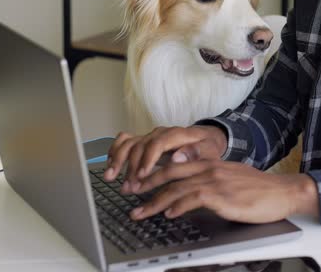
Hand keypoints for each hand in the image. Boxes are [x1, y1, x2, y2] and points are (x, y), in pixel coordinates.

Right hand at [104, 125, 227, 190]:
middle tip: (128, 188)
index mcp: (176, 134)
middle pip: (139, 145)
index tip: (142, 176)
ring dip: (118, 160)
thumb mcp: (210, 150)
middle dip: (131, 167)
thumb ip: (196, 152)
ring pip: (129, 143)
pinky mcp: (144, 141)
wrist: (207, 137)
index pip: (157, 143)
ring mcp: (150, 136)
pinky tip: (110, 165)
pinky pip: (125, 141)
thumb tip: (177, 156)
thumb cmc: (208, 146)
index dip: (147, 159)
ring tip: (111, 178)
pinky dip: (115, 151)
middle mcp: (160, 133)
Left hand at [129, 160, 318, 222]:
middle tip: (129, 193)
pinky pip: (194, 198)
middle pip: (170, 173)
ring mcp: (216, 181)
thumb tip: (192, 195)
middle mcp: (210, 168)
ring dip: (154, 201)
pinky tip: (169, 213)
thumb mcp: (232, 179)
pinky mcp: (223, 196)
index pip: (175, 164)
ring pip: (177, 187)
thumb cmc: (260, 190)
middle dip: (146, 184)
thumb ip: (212, 182)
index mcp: (211, 163)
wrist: (283, 192)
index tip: (138, 182)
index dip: (153, 173)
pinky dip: (178, 206)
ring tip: (140, 211)